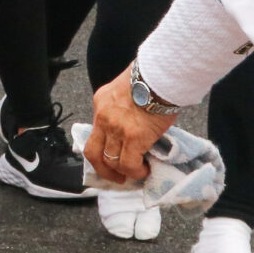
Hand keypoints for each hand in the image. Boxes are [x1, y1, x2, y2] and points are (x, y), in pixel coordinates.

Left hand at [85, 68, 177, 185]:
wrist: (160, 75)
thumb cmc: (150, 78)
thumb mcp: (126, 91)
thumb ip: (123, 109)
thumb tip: (133, 126)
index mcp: (101, 103)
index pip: (94, 133)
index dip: (102, 150)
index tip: (111, 159)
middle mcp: (103, 117)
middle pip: (93, 153)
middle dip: (104, 170)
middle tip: (118, 177)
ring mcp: (116, 129)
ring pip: (111, 161)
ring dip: (124, 171)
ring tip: (137, 171)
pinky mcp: (133, 137)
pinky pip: (129, 164)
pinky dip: (136, 171)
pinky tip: (145, 169)